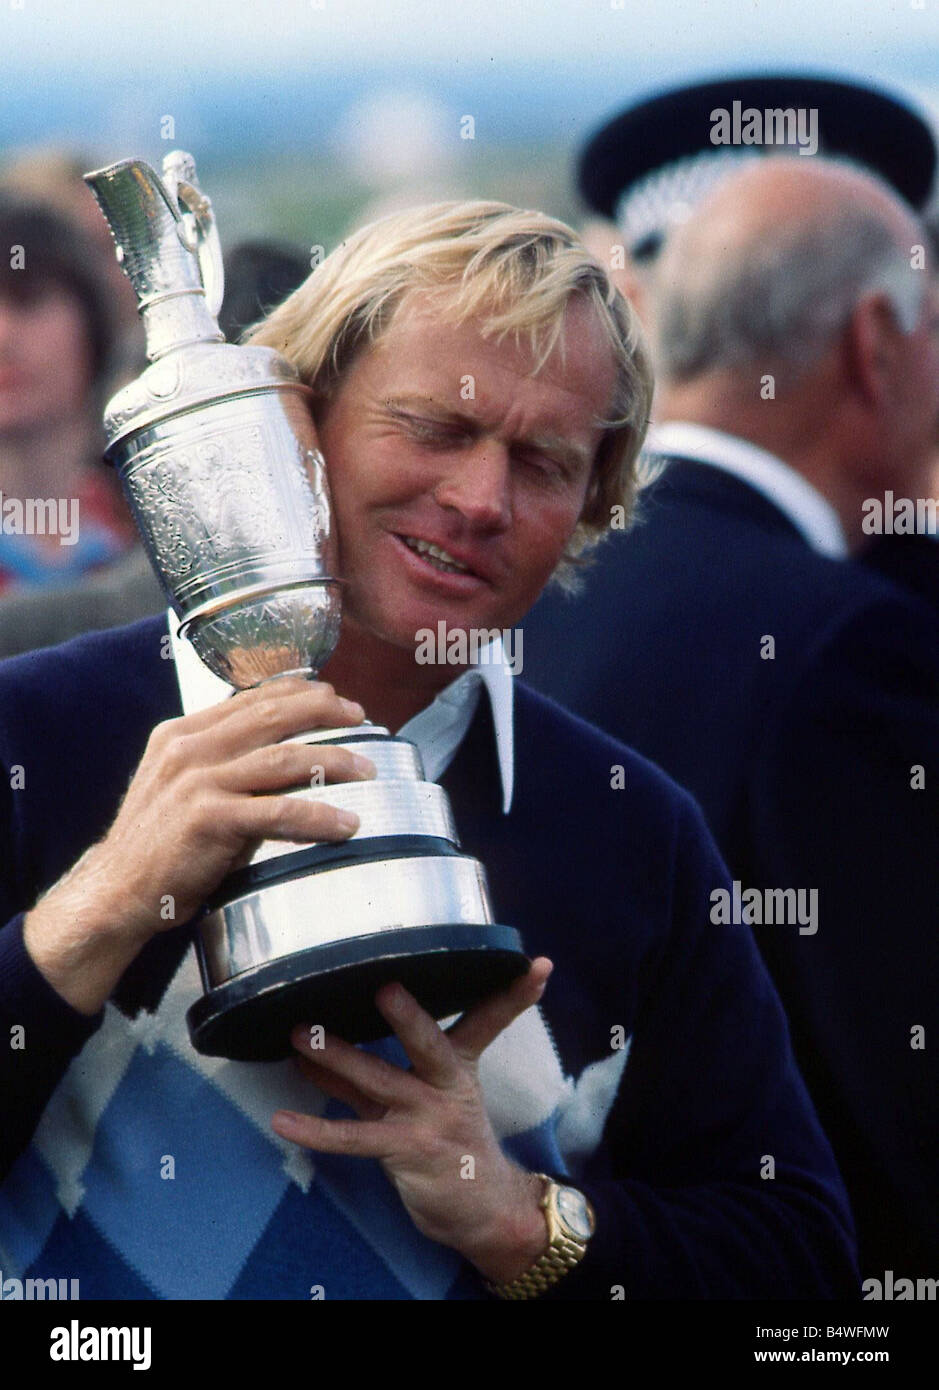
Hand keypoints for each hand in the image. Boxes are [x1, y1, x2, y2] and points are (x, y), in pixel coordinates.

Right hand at [24, 676, 374, 1013]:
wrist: (117, 891)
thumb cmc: (159, 843)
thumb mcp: (183, 786)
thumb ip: (222, 764)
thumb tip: (284, 755)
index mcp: (181, 733)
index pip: (250, 697)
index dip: (299, 692)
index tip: (334, 695)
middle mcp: (188, 748)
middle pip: (272, 715)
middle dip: (325, 710)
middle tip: (362, 716)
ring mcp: (197, 782)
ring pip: (283, 758)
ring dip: (334, 760)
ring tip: (367, 768)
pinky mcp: (209, 818)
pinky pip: (279, 811)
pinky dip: (319, 815)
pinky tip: (346, 823)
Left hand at [272, 958, 554, 1284]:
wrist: (485, 1211)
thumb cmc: (450, 1146)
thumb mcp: (421, 1100)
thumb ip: (371, 1073)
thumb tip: (310, 1048)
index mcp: (460, 1067)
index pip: (488, 1021)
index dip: (512, 996)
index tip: (537, 966)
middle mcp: (448, 1087)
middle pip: (430, 1044)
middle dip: (408, 1017)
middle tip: (386, 987)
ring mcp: (429, 1120)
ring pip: (379, 1081)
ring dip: (337, 1057)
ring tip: (300, 1035)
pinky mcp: (407, 1152)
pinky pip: (355, 1137)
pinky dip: (316, 1129)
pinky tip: (283, 1120)